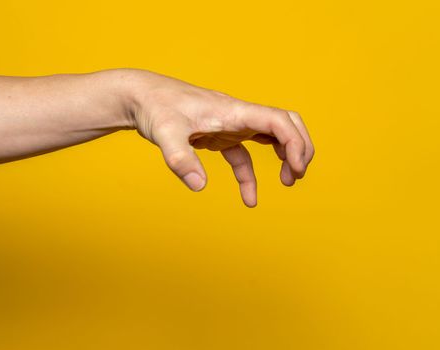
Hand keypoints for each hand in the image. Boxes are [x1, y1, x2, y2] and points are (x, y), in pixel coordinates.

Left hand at [121, 69, 314, 207]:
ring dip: (285, 156)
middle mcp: (237, 115)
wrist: (139, 97)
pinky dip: (250, 176)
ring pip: (270, 136)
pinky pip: (243, 156)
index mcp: (232, 110)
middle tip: (297, 174)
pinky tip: (249, 198)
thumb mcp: (165, 133)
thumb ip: (180, 158)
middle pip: (284, 123)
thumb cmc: (154, 107)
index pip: (277, 120)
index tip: (296, 169)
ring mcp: (229, 124)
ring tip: (288, 181)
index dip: (295, 142)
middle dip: (300, 146)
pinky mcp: (218, 135)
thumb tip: (200, 186)